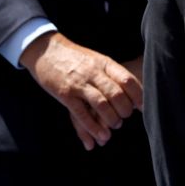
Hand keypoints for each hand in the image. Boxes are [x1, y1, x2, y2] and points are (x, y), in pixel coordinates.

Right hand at [19, 32, 142, 149]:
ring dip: (112, 119)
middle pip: (117, 95)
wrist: (44, 50)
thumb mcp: (94, 58)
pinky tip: (101, 135)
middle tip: (125, 117)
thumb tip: (132, 89)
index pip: (127, 80)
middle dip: (125, 111)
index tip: (142, 107)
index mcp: (102, 63)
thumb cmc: (72, 56)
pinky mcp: (64, 94)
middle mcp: (92, 73)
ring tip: (115, 125)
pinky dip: (93, 127)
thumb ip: (110, 72)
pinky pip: (82, 114)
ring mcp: (77, 84)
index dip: (138, 96)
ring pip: (102, 105)